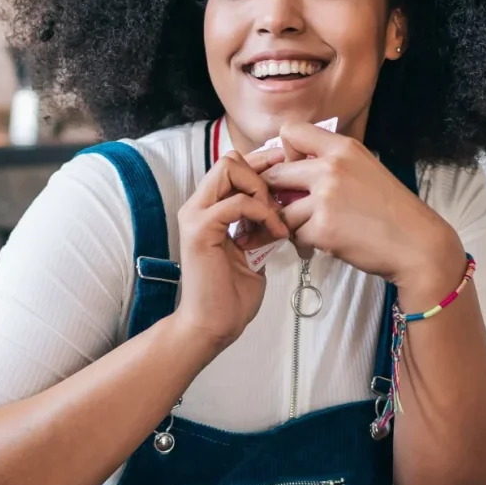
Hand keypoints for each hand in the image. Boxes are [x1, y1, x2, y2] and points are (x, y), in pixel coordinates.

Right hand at [173, 148, 287, 349]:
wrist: (213, 325)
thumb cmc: (232, 295)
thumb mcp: (255, 250)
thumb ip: (261, 225)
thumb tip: (285, 209)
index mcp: (208, 209)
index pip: (233, 166)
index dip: (263, 164)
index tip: (290, 174)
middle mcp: (198, 206)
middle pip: (230, 159)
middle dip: (263, 173)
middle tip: (282, 203)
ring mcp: (195, 215)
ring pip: (229, 168)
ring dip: (261, 189)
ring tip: (276, 219)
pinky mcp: (200, 230)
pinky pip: (236, 203)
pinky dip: (261, 213)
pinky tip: (275, 234)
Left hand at [261, 124, 462, 300]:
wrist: (417, 244)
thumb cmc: (392, 210)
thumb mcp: (365, 169)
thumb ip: (332, 163)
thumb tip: (293, 167)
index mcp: (342, 148)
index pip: (290, 132)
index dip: (285, 154)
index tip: (296, 173)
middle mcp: (330, 168)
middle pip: (275, 174)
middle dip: (278, 195)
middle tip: (293, 209)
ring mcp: (325, 198)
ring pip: (282, 211)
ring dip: (293, 224)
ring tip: (313, 231)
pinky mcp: (322, 229)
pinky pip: (295, 235)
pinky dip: (305, 244)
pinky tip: (324, 244)